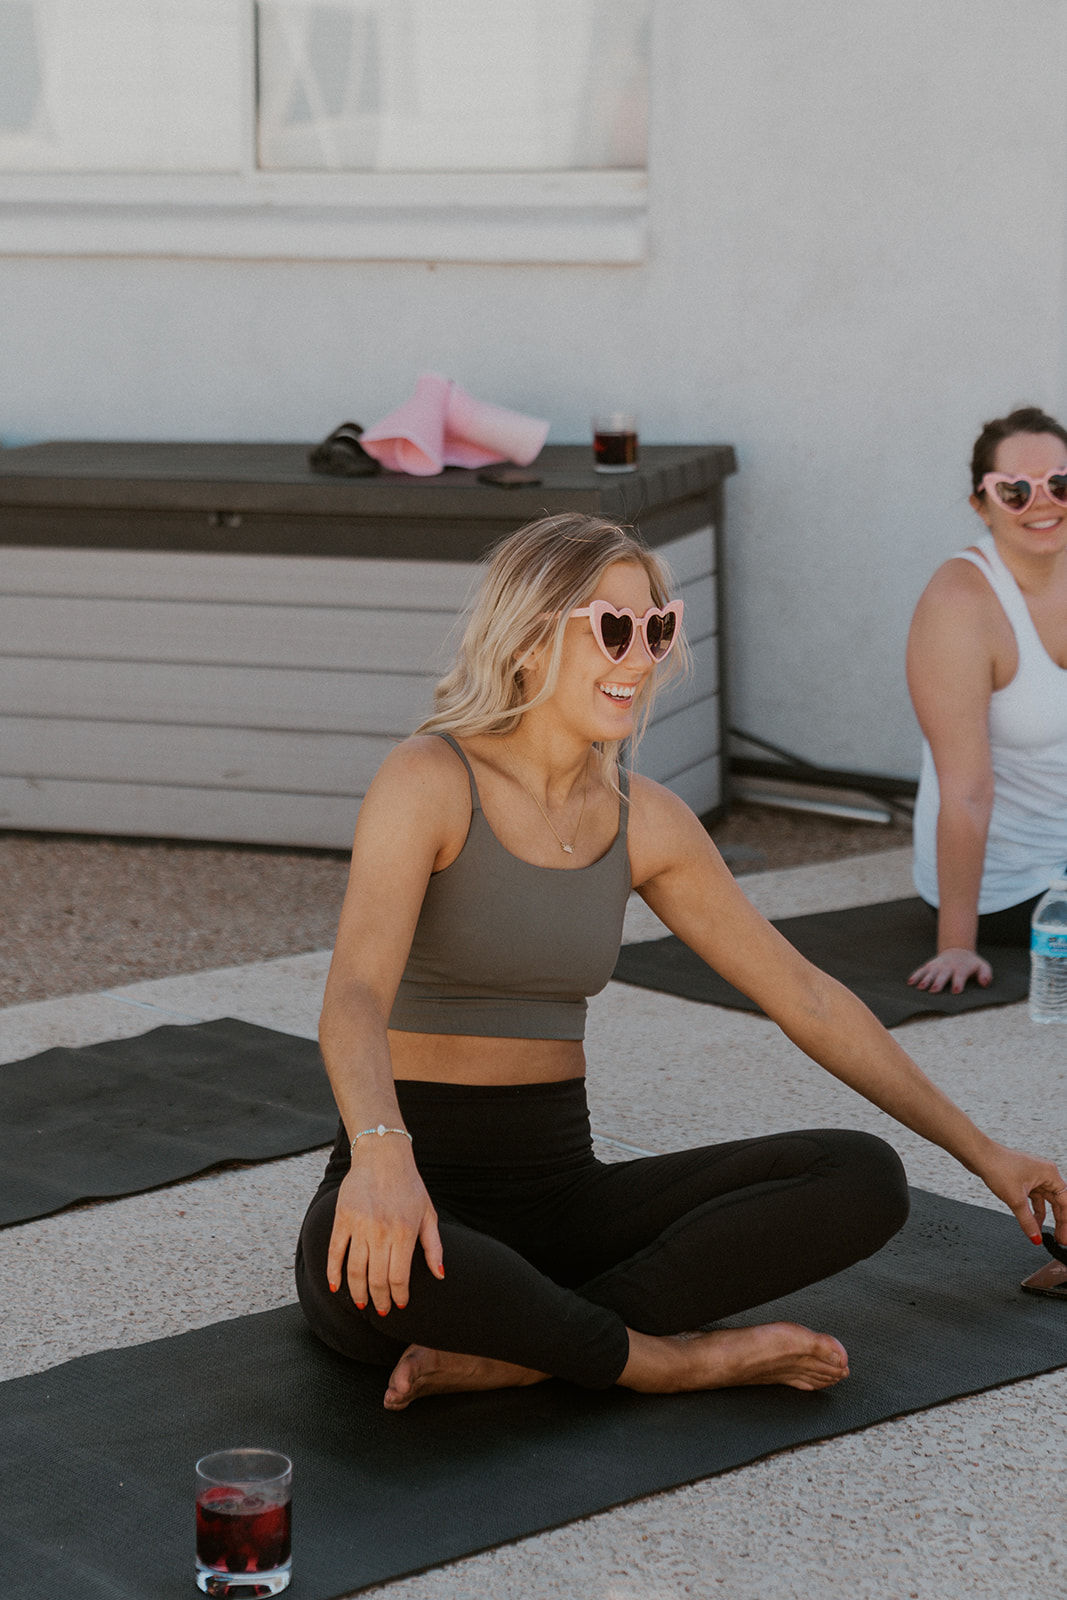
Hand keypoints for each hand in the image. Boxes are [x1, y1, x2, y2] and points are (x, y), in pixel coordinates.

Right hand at [326, 1139, 443, 1314]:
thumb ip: (434, 1246)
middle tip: (381, 1311)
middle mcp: (381, 1232)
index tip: (400, 1305)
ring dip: (357, 1292)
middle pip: (376, 1279)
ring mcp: (360, 1225)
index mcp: (405, 1233)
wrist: (383, 1156)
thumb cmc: (409, 1186)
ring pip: (355, 1270)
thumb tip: (440, 1274)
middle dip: (379, 1300)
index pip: (399, 1278)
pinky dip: (333, 1272)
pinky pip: (335, 1252)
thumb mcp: (429, 1213)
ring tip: (362, 1303)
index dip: (398, 1296)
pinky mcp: (342, 1218)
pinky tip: (336, 1286)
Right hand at [908, 947, 991, 993]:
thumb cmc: (971, 964)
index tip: (956, 990)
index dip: (958, 983)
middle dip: (938, 982)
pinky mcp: (930, 965)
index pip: (960, 976)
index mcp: (961, 968)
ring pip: (931, 972)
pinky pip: (922, 970)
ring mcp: (938, 966)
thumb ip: (986, 974)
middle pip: (943, 975)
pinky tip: (910, 982)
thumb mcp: (982, 966)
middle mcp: (948, 967)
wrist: (958, 951)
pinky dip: (916, 975)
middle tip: (934, 991)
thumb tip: (985, 983)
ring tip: (920, 987)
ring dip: (925, 980)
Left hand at [971, 1142, 1066, 1246]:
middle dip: (1058, 1221)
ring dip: (1044, 1217)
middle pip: (1057, 1202)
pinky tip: (1032, 1222)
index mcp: (1049, 1174)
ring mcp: (1033, 1176)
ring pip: (1045, 1201)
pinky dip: (1033, 1210)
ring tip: (1044, 1233)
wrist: (978, 1155)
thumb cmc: (998, 1167)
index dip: (1065, 1222)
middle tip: (1058, 1239)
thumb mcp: (1015, 1199)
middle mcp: (1044, 1173)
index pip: (1065, 1203)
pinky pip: (1033, 1198)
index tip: (1063, 1238)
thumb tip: (1036, 1237)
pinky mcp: (1022, 1179)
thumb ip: (1027, 1221)